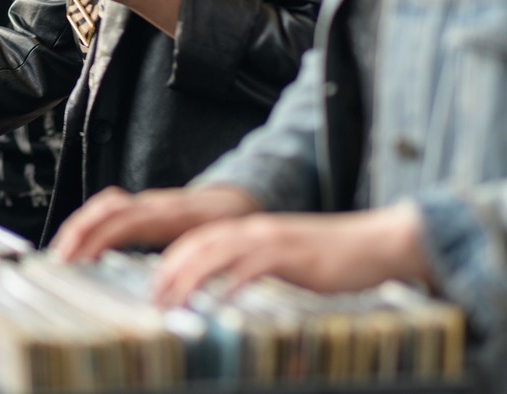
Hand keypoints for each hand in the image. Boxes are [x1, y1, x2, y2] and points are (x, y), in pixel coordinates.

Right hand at [51, 185, 258, 261]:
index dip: (101, 238)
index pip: (127, 221)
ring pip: (104, 206)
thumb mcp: (217, 252)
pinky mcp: (138, 208)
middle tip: (58, 261)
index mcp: (172, 215)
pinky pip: (107, 210)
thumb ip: (193, 269)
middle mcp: (153, 204)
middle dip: (78, 232)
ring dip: (79, 227)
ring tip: (60, 256)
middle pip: (107, 208)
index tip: (81, 261)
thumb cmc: (226, 231)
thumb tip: (168, 299)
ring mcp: (144, 203)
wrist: (232, 203)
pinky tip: (79, 249)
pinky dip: (88, 225)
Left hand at [152, 203, 430, 307]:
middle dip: (171, 270)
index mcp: (250, 230)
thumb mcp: (285, 259)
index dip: (172, 260)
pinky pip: (255, 266)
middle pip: (199, 244)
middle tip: (153, 297)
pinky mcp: (293, 256)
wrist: (377, 242)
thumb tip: (229, 288)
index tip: (154, 285)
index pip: (199, 240)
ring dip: (191, 277)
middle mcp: (255, 230)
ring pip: (218, 252)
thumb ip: (256, 266)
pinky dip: (234, 280)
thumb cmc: (333, 257)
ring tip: (174, 300)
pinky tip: (220, 299)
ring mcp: (273, 240)